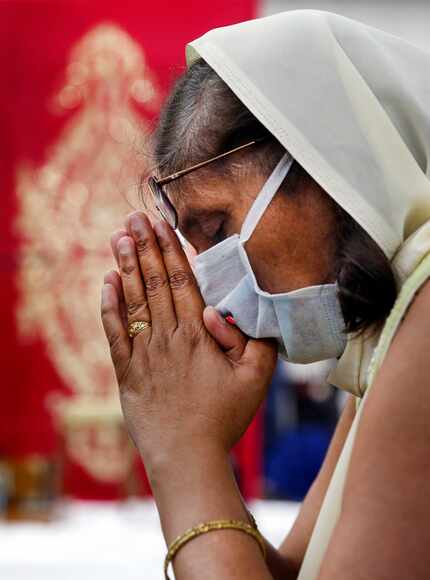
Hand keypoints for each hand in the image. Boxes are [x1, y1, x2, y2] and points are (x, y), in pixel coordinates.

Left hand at [101, 211, 276, 473]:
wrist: (187, 456)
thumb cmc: (225, 418)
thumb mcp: (257, 380)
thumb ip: (251, 341)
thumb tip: (221, 311)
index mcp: (198, 335)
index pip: (181, 282)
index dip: (170, 250)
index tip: (160, 224)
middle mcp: (167, 337)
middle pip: (154, 283)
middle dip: (144, 247)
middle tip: (134, 217)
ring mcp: (144, 354)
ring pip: (133, 301)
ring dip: (126, 266)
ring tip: (119, 236)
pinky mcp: (127, 372)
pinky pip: (114, 333)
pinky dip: (109, 307)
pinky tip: (106, 282)